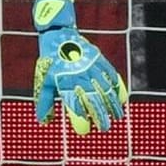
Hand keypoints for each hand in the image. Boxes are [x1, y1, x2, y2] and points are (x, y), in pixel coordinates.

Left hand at [31, 0, 127, 134]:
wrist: (58, 35)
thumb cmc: (50, 61)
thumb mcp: (44, 81)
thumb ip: (45, 102)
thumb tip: (43, 122)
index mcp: (65, 83)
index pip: (75, 106)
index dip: (80, 119)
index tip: (84, 130)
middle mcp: (79, 76)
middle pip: (94, 100)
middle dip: (101, 116)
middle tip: (105, 128)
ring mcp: (91, 67)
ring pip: (105, 89)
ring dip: (112, 104)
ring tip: (118, 116)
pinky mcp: (99, 60)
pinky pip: (111, 75)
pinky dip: (117, 87)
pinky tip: (121, 98)